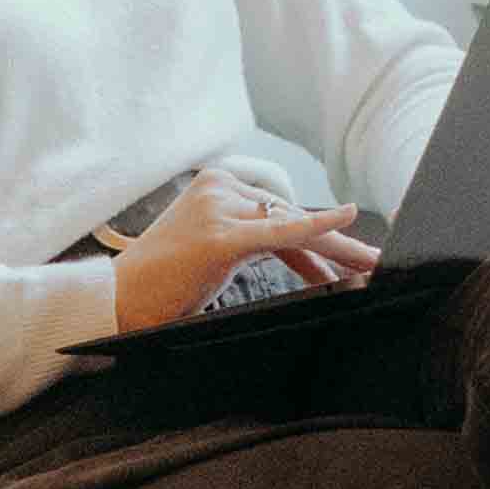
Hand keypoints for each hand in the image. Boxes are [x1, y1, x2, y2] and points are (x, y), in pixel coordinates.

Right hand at [110, 176, 376, 330]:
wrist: (117, 302)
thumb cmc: (161, 285)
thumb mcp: (212, 254)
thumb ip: (251, 244)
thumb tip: (307, 256)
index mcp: (216, 186)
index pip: (278, 211)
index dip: (316, 239)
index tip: (346, 262)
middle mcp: (219, 188)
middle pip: (290, 217)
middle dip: (334, 244)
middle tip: (373, 262)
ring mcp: (220, 208)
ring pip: (293, 228)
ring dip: (336, 250)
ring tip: (370, 266)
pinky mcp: (221, 235)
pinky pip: (279, 234)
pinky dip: (315, 231)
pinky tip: (345, 221)